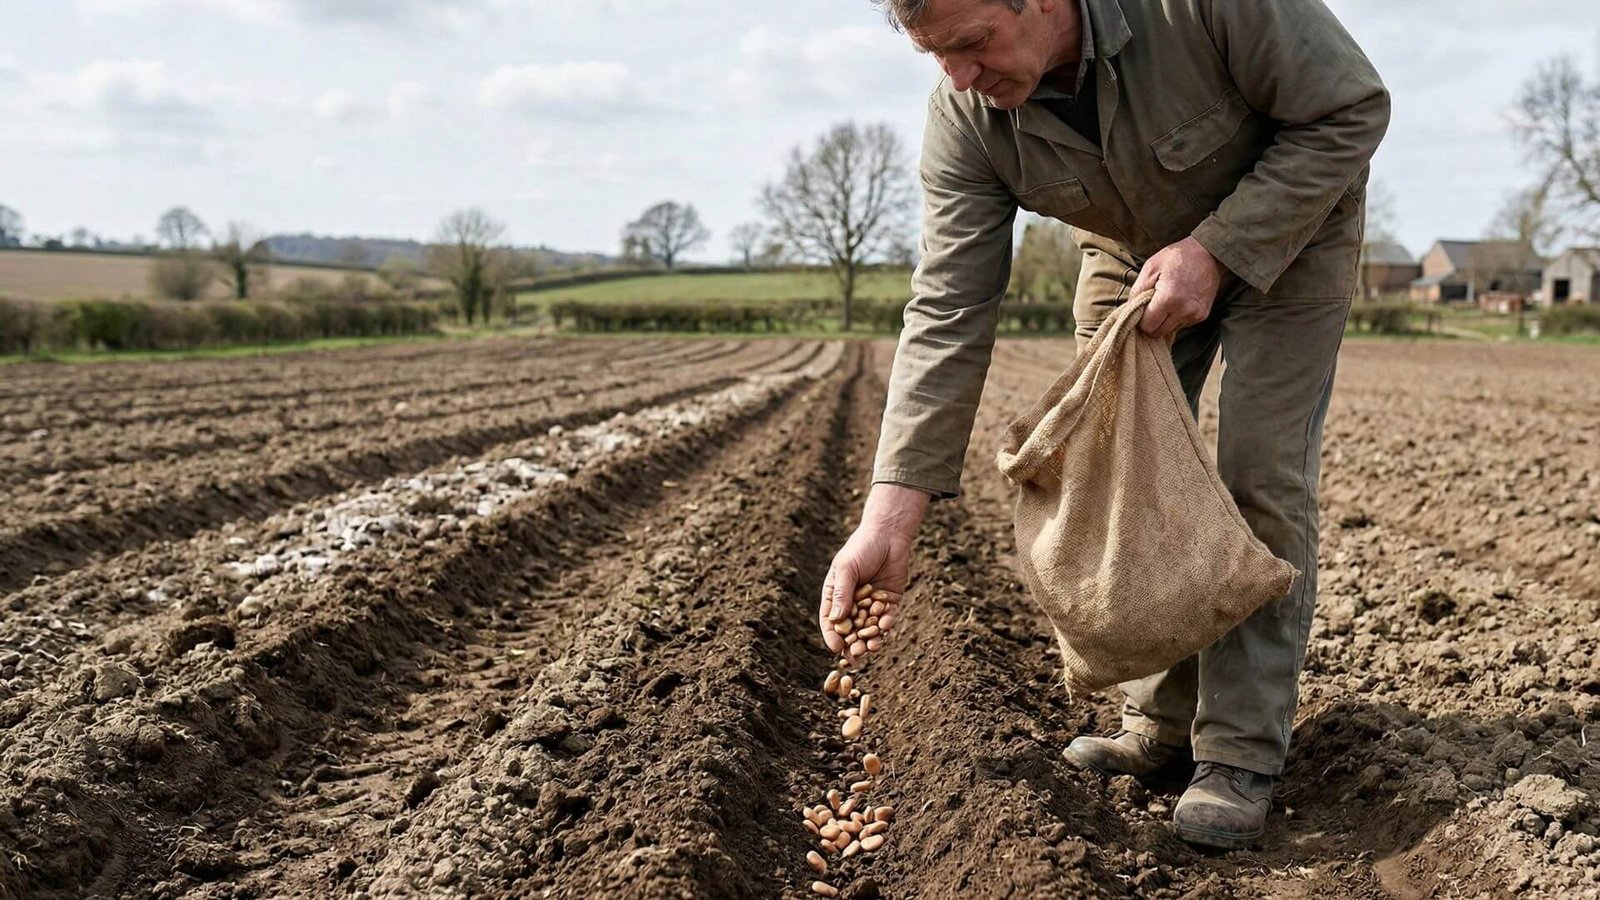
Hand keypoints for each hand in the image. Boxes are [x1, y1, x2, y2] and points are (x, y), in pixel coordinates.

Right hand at [818, 484, 929, 661]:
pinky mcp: (890, 602)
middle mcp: (853, 602)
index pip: (830, 619)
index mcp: (836, 594)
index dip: (832, 635)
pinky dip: (886, 624)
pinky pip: (887, 618)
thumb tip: (836, 619)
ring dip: (870, 639)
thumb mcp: (847, 568)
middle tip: (856, 655)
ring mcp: (871, 603)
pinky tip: (885, 627)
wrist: (889, 535)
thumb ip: (842, 593)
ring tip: (873, 648)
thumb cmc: (861, 548)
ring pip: (869, 627)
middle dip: (853, 643)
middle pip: (850, 628)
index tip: (835, 648)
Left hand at [1131, 236, 1225, 338]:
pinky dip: (1176, 317)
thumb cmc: (1178, 257)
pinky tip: (1178, 301)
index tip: (1141, 308)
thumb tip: (1131, 310)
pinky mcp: (1202, 315)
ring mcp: (1195, 315)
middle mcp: (1184, 311)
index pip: (1147, 326)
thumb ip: (1137, 292)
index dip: (1140, 319)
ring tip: (1166, 301)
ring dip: (1164, 321)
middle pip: (1158, 332)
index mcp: (1169, 299)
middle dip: (1151, 322)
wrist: (1209, 253)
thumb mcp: (1151, 267)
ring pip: (1169, 330)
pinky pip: (1181, 325)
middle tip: (1151, 305)